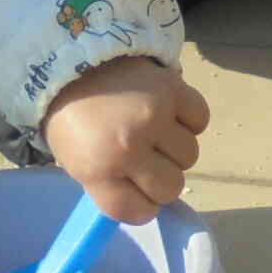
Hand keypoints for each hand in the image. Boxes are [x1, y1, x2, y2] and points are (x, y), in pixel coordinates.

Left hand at [42, 55, 210, 222]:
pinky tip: (171, 115)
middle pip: (171, 188)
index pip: (139, 212)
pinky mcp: (173, 89)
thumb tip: (149, 200)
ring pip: (190, 157)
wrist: (71, 60)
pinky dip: (190, 122)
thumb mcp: (77, 164)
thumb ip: (112, 188)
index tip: (136, 192)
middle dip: (161, 180)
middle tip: (148, 162)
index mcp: (98, 170)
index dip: (141, 206)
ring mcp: (154, 116)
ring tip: (157, 134)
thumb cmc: (72, 120)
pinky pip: (200, 120)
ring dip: (176, 151)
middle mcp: (129, 147)